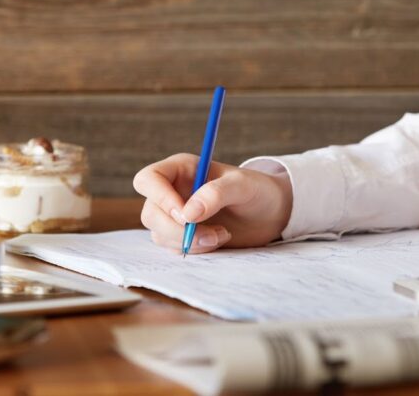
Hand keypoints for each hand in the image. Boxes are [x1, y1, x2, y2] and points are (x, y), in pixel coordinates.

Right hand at [132, 153, 292, 253]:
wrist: (269, 214)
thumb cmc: (256, 190)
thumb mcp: (243, 185)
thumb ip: (216, 193)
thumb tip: (188, 214)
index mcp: (181, 169)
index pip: (149, 179)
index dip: (159, 197)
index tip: (185, 216)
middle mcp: (172, 191)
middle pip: (150, 212)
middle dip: (177, 229)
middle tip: (208, 234)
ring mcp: (175, 215)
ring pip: (159, 234)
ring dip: (189, 241)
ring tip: (222, 234)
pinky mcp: (182, 235)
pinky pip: (173, 248)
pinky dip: (195, 250)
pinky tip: (218, 240)